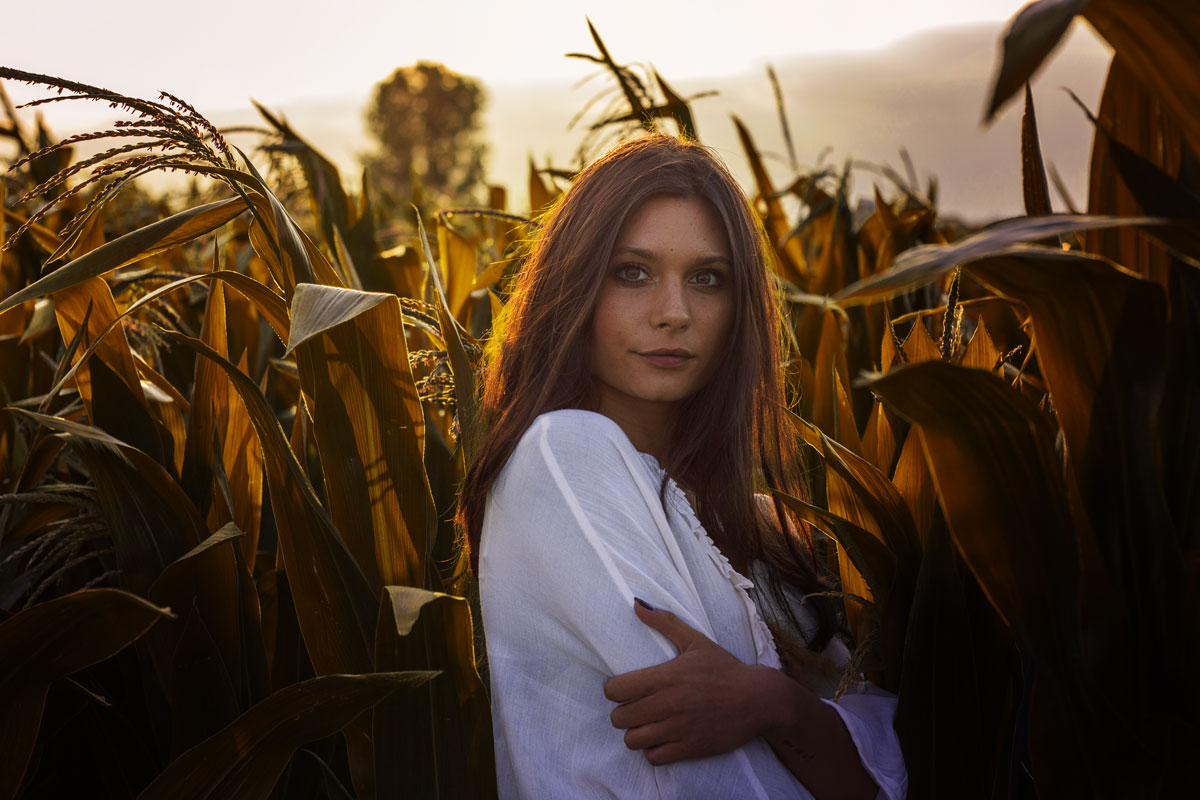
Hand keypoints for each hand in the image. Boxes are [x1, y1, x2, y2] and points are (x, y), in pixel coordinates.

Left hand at [602, 599, 774, 765]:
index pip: (616, 690)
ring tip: (646, 725)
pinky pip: (653, 757)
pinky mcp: (689, 748)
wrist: (757, 699)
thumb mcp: (695, 641)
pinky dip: (653, 750)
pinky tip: (661, 738)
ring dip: (635, 733)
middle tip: (635, 707)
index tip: (624, 689)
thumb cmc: (724, 669)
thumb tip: (636, 604)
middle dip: (622, 713)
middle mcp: (667, 704)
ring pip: (632, 740)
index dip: (614, 690)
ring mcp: (677, 729)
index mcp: (666, 676)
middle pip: (619, 718)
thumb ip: (664, 622)